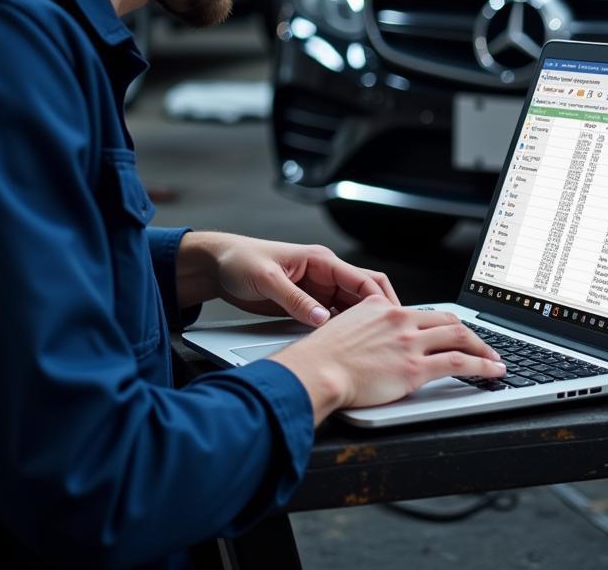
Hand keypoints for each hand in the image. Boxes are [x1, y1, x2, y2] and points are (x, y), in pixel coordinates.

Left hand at [177, 232, 399, 326]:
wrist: (216, 266)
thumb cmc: (240, 260)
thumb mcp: (267, 279)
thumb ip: (295, 299)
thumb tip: (321, 319)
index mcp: (320, 260)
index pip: (362, 279)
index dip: (380, 300)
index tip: (391, 319)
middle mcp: (323, 274)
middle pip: (363, 295)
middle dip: (379, 314)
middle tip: (391, 338)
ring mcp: (316, 291)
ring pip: (351, 309)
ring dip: (362, 325)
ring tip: (374, 347)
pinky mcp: (305, 305)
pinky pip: (333, 319)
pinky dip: (343, 331)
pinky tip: (347, 346)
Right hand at [269, 297, 506, 422]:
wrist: (316, 371)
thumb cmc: (322, 358)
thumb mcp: (344, 327)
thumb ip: (365, 327)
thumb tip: (373, 339)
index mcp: (382, 307)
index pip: (423, 311)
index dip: (443, 322)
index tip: (452, 331)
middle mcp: (400, 319)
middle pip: (448, 320)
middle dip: (470, 333)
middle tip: (483, 344)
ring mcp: (409, 342)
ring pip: (460, 337)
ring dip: (484, 348)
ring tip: (495, 359)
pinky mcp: (415, 368)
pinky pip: (460, 363)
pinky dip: (483, 366)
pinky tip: (492, 370)